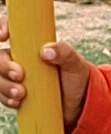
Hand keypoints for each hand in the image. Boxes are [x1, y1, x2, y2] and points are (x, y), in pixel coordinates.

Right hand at [0, 15, 91, 129]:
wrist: (79, 105)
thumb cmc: (76, 78)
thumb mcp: (75, 63)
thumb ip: (64, 52)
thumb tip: (46, 51)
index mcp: (30, 45)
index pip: (9, 29)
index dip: (1, 28)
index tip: (4, 36)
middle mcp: (19, 59)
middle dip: (4, 67)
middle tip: (19, 75)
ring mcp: (15, 77)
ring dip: (4, 86)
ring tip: (21, 94)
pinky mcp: (15, 94)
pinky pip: (2, 96)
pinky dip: (6, 99)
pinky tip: (17, 103)